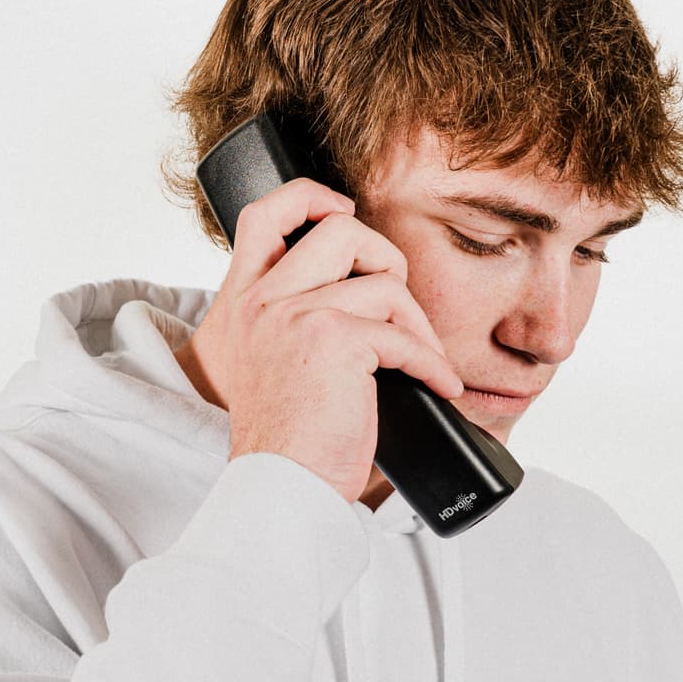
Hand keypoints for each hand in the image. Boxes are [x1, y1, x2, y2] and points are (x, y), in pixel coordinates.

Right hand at [180, 178, 465, 504]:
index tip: (341, 208)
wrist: (280, 484)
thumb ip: (297, 318)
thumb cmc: (285, 437)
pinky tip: (439, 385)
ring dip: (417, 323)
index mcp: (244, 302)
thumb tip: (365, 289)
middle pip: (341, 231)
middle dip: (385, 258)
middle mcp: (264, 301)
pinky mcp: (336, 342)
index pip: (264, 215)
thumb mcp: (272, 363)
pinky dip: (432, 363)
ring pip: (384, 283)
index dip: (310, 197)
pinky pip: (404, 336)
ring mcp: (298, 316)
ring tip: (422, 358)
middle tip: (396, 305)